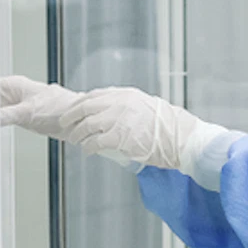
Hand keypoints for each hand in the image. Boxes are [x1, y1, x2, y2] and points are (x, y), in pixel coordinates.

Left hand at [0, 77, 238, 184]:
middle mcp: (120, 103)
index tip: (73, 112)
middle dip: (71, 117)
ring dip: (78, 134)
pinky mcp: (121, 137)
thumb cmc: (167, 127)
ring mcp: (120, 119)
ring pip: (87, 124)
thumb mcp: (145, 108)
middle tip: (65, 125)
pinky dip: (88, 147)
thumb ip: (127, 108)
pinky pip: (96, 141)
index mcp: (125, 95)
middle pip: (85, 107)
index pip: (94, 96)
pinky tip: (87, 152)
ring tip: (78, 141)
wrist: (182, 138)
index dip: (80, 105)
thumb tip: (112, 114)